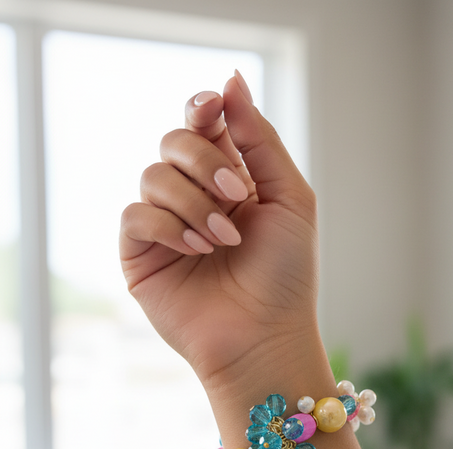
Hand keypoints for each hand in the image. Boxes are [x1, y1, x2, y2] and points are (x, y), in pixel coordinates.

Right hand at [119, 73, 318, 393]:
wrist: (264, 336)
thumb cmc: (286, 275)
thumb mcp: (290, 198)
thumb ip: (260, 140)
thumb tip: (230, 81)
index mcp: (230, 180)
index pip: (204, 125)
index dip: (203, 108)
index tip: (214, 110)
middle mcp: (194, 197)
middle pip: (175, 141)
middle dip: (206, 162)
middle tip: (237, 195)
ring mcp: (165, 225)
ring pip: (153, 175)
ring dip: (193, 202)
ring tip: (223, 240)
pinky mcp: (140, 254)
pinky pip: (135, 214)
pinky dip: (168, 225)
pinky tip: (197, 250)